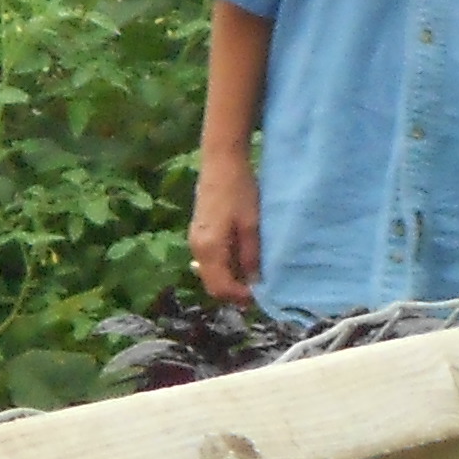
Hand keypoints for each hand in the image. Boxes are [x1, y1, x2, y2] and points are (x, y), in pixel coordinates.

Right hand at [188, 149, 260, 305]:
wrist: (222, 161)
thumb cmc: (240, 191)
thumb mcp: (252, 225)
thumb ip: (252, 257)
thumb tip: (256, 284)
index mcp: (209, 248)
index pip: (221, 288)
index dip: (241, 297)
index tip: (263, 295)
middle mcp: (197, 248)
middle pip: (213, 284)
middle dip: (235, 291)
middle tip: (260, 288)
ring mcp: (195, 240)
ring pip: (212, 273)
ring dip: (231, 279)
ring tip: (255, 273)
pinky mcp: (199, 232)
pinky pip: (211, 260)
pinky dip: (226, 266)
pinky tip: (243, 258)